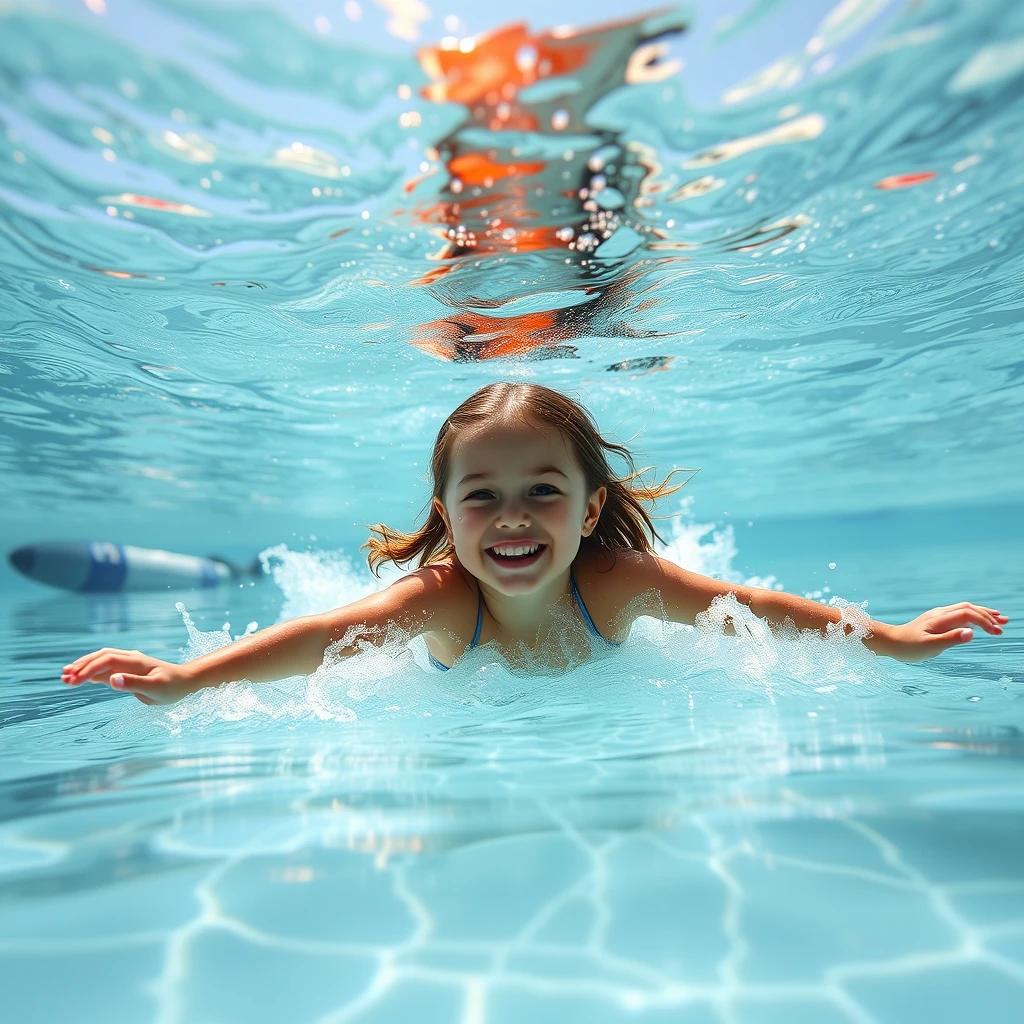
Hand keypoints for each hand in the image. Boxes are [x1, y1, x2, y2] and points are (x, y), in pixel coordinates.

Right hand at [61, 648, 194, 704]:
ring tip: (64, 676)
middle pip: (101, 657)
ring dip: (84, 667)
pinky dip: (91, 673)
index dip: (90, 668)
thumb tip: (112, 680)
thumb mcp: (155, 689)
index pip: (108, 660)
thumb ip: (134, 684)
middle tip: (64, 678)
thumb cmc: (173, 687)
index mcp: (136, 661)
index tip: (75, 680)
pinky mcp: (127, 671)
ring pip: (101, 661)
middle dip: (82, 666)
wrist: (185, 682)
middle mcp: (130, 659)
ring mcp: (128, 664)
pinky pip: (106, 668)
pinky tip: (78, 678)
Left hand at [888, 602, 1007, 661]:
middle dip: (987, 615)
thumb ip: (950, 639)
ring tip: (1000, 620)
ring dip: (982, 614)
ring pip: (964, 610)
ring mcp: (939, 616)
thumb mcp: (929, 646)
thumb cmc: (908, 647)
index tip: (997, 632)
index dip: (984, 621)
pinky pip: (959, 615)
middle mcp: (940, 614)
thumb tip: (971, 633)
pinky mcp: (937, 621)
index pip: (968, 614)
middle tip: (1004, 624)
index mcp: (940, 619)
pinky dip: (973, 617)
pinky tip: (979, 624)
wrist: (890, 642)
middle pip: (968, 608)